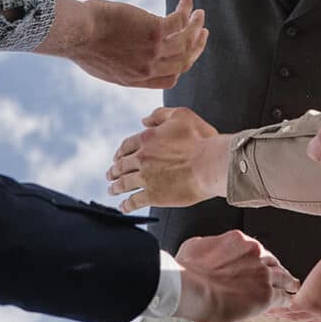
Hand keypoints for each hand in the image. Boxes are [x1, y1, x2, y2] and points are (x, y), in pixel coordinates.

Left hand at [36, 0, 205, 87]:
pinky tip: (187, 0)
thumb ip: (119, 66)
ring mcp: (153, 51)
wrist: (77, 33)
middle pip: (184, 62)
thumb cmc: (81, 44)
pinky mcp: (154, 31)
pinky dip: (186, 10)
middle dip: (197, 47)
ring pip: (186, 42)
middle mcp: (148, 69)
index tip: (186, 53)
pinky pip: (179, 21)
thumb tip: (122, 58)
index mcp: (135, 79)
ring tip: (199, 14)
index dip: (181, 66)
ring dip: (196, 27)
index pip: (169, 80)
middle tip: (203, 33)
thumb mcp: (102, 66)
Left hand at [107, 106, 226, 210]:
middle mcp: (142, 158)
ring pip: (124, 184)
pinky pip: (134, 201)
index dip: (120, 152)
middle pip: (121, 166)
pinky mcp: (154, 196)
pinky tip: (123, 207)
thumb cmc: (201, 140)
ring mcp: (146, 178)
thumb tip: (144, 120)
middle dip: (114, 171)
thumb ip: (160, 114)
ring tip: (112, 191)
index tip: (116, 158)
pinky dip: (126, 205)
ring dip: (115, 188)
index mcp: (147, 139)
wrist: (210, 165)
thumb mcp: (182, 116)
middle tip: (110, 175)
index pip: (126, 146)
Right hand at [175, 230, 298, 321]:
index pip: (256, 250)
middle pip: (273, 261)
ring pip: (283, 277)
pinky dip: (286, 300)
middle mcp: (256, 253)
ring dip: (288, 283)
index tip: (258, 267)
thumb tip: (207, 248)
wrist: (191, 288)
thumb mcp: (195, 245)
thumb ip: (209, 246)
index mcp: (240, 240)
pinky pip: (283, 297)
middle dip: (275, 270)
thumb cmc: (187, 270)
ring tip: (291, 288)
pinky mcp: (267, 294)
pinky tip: (287, 303)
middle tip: (279, 277)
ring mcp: (263, 274)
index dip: (258, 260)